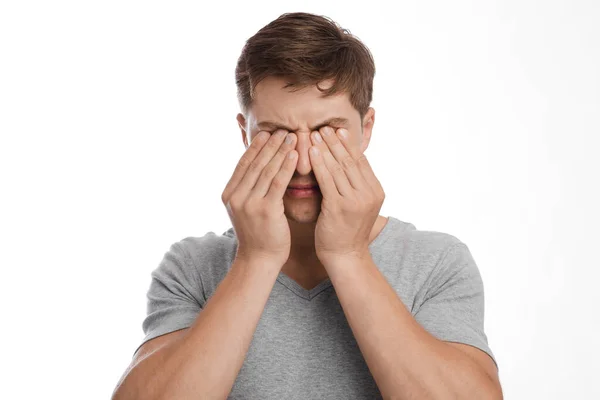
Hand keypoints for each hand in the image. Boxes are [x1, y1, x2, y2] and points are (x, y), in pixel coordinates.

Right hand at [221, 129, 297, 265]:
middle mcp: (236, 196)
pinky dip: (286, 167)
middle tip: (283, 129)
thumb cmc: (258, 234)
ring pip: (267, 170)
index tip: (267, 132)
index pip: (243, 163)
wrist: (259, 259)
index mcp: (229, 193)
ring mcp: (249, 202)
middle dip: (270, 144)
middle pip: (255, 163)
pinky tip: (295, 155)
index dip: (255, 146)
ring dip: (281, 151)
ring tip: (292, 137)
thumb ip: (248, 189)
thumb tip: (256, 168)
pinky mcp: (265, 209)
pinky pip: (278, 183)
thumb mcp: (246, 208)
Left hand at [308, 126, 384, 263]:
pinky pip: (327, 180)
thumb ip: (355, 184)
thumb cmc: (346, 230)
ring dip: (325, 148)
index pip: (361, 161)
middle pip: (350, 161)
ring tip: (314, 134)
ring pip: (338, 168)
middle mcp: (369, 194)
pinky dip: (319, 164)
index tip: (337, 130)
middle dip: (335, 142)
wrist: (345, 256)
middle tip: (323, 127)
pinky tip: (311, 152)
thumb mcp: (357, 204)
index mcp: (376, 191)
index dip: (348, 144)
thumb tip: (345, 162)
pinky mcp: (339, 207)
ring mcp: (356, 201)